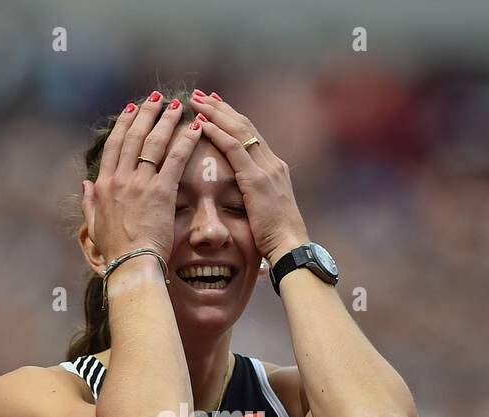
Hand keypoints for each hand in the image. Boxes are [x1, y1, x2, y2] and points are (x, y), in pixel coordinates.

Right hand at [82, 93, 203, 265]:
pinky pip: (176, 159)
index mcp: (103, 185)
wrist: (131, 264)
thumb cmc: (115, 251)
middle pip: (134, 137)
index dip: (123, 124)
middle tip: (157, 99)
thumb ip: (89, 203)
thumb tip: (86, 185)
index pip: (115, 146)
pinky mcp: (161, 192)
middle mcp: (120, 179)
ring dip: (167, 120)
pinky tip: (196, 127)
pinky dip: (186, 139)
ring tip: (178, 106)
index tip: (130, 109)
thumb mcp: (94, 225)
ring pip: (154, 142)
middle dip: (146, 114)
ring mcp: (140, 184)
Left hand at [188, 90, 309, 264]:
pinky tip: (202, 124)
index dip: (232, 119)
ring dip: (216, 114)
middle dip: (222, 109)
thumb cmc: (277, 238)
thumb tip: (242, 194)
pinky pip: (234, 149)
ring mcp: (266, 169)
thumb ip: (255, 196)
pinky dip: (217, 133)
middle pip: (245, 125)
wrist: (291, 249)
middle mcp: (272, 163)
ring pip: (238, 130)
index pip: (251, 135)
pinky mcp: (256, 180)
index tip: (216, 106)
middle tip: (202, 95)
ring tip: (197, 101)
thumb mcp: (265, 210)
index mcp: (274, 169)